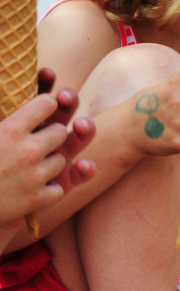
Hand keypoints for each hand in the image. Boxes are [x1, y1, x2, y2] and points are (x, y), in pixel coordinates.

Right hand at [0, 76, 96, 224]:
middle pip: (61, 131)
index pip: (48, 103)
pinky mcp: (38, 200)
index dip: (45, 105)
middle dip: (50, 135)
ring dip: (49, 163)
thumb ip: (1, 110)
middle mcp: (29, 150)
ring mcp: (36, 177)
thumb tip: (4, 89)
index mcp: (11, 130)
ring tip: (27, 168)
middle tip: (35, 141)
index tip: (42, 107)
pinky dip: (46, 191)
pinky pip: (58, 189)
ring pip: (62, 161)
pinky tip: (30, 189)